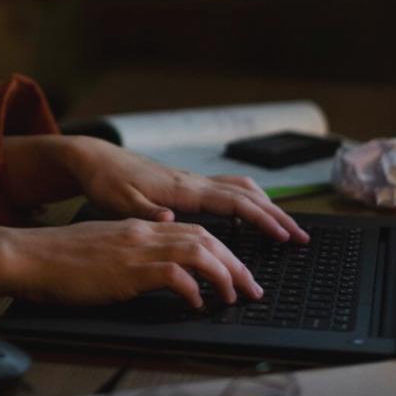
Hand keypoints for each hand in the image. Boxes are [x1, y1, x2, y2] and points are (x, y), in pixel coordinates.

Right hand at [3, 219, 262, 308]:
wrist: (29, 255)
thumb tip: (154, 272)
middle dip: (235, 263)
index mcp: (138, 227)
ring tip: (235, 296)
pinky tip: (197, 304)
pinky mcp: (127, 269)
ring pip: (198, 251)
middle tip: (252, 287)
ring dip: (224, 274)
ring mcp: (136, 248)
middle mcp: (143, 232)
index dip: (221, 250)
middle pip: (205, 239)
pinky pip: (173, 275)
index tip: (236, 271)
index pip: (192, 231)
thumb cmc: (58, 260)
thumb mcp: (103, 250)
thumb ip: (130, 254)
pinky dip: (192, 289)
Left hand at [63, 136, 309, 242]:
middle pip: (247, 195)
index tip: (285, 236)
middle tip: (301, 237)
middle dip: (277, 215)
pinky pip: (227, 189)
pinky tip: (250, 213)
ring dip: (266, 205)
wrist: (95, 158)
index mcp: (184, 189)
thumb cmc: (105, 182)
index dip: (263, 220)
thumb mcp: (119, 202)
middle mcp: (194, 181)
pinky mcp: (186, 183)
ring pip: (240, 188)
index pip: (235, 204)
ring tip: (284, 226)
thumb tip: (173, 221)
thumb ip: (147, 213)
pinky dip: (248, 200)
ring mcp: (192, 180)